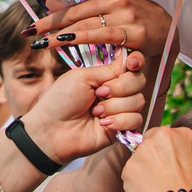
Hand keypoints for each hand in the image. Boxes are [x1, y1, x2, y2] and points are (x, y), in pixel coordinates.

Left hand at [21, 52, 148, 161]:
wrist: (52, 130)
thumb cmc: (61, 101)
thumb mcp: (82, 77)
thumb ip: (108, 70)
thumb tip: (129, 60)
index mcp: (106, 76)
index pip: (132, 64)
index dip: (135, 62)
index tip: (130, 64)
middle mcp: (116, 91)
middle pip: (139, 81)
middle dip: (120, 87)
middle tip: (99, 93)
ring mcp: (120, 110)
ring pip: (138, 101)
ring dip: (115, 106)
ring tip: (95, 112)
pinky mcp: (122, 128)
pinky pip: (136, 120)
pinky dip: (119, 120)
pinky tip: (103, 123)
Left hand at [29, 0, 174, 60]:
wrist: (168, 30)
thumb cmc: (134, 16)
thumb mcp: (110, 3)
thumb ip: (82, 2)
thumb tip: (49, 0)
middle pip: (76, 9)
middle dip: (49, 21)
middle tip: (29, 30)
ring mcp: (126, 13)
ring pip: (85, 24)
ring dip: (58, 34)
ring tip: (39, 42)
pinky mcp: (133, 32)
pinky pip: (101, 36)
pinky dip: (80, 39)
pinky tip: (63, 43)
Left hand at [119, 127, 191, 191]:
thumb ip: (182, 154)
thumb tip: (169, 157)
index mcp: (185, 135)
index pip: (166, 136)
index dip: (166, 153)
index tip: (170, 165)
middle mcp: (163, 136)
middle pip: (150, 142)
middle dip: (152, 157)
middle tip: (161, 177)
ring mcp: (144, 150)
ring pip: (138, 158)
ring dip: (143, 171)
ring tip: (157, 189)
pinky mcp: (130, 166)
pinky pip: (130, 174)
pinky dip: (135, 184)